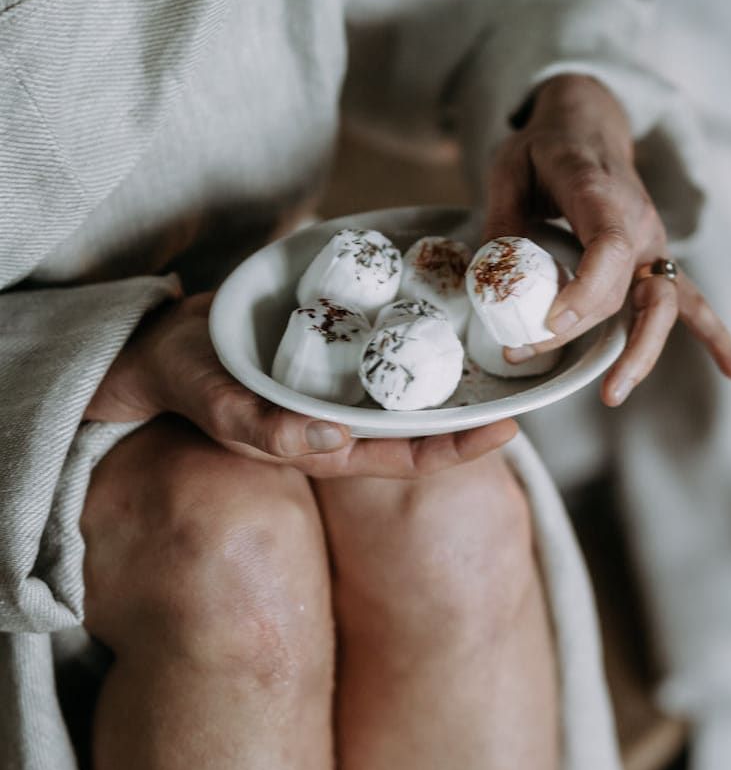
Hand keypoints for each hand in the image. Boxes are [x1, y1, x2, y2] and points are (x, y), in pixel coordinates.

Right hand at [85, 292, 516, 477]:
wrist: (167, 343)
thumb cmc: (193, 382)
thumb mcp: (223, 406)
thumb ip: (268, 429)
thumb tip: (337, 442)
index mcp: (328, 449)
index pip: (406, 459)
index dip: (458, 451)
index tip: (508, 431)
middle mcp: (346, 420)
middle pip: (423, 422)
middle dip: (474, 409)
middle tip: (524, 381)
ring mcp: (344, 386)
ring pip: (412, 385)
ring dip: (454, 371)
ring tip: (503, 348)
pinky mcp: (338, 351)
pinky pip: (389, 347)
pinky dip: (419, 335)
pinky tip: (450, 309)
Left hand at [482, 73, 730, 404]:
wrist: (590, 126)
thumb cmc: (547, 148)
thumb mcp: (510, 167)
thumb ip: (502, 218)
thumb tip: (494, 277)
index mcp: (602, 192)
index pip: (610, 249)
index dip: (584, 292)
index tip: (548, 326)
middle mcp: (639, 222)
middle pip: (625, 289)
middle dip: (582, 330)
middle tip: (528, 354)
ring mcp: (654, 244)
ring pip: (663, 305)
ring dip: (643, 352)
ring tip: (614, 394)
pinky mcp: (656, 260)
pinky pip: (691, 301)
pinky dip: (715, 336)